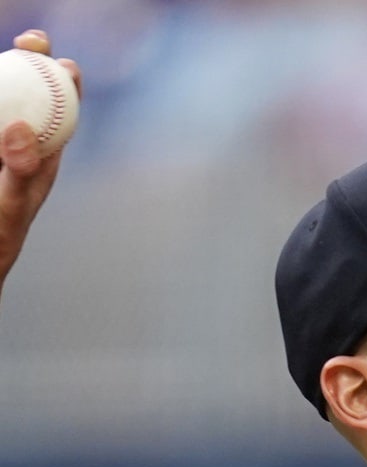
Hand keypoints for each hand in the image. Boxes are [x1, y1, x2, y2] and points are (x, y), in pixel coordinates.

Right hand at [0, 30, 80, 299]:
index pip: (64, 107)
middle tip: (29, 42)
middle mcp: (24, 135)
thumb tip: (21, 128)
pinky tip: (0, 92)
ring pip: (8, 94)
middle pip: (33, 87)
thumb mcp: (13, 201)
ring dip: (8, 73)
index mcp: (46, 150)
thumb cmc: (0, 229)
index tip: (59, 61)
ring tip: (8, 60)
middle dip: (33, 58)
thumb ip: (20, 168)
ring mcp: (3, 134)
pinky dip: (1, 97)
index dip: (65, 78)